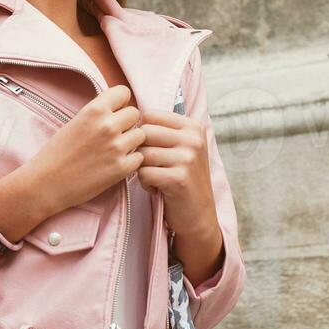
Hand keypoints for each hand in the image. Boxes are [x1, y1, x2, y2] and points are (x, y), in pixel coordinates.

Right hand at [24, 84, 144, 213]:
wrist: (47, 183)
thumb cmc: (56, 153)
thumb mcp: (75, 122)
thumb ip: (97, 113)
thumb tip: (118, 108)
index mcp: (94, 110)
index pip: (123, 92)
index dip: (120, 102)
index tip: (114, 112)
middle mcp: (108, 126)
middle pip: (135, 113)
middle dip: (127, 122)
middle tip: (115, 134)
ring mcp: (116, 147)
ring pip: (141, 135)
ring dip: (131, 141)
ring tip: (115, 150)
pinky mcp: (121, 168)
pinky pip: (139, 157)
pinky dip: (130, 161)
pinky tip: (116, 163)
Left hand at [135, 108, 217, 241]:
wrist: (199, 214)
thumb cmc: (183, 178)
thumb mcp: (182, 148)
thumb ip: (164, 130)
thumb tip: (130, 114)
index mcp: (192, 126)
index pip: (150, 115)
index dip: (143, 133)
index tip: (154, 149)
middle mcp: (193, 139)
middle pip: (144, 132)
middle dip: (140, 151)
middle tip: (151, 166)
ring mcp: (187, 158)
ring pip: (142, 153)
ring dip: (142, 168)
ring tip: (155, 177)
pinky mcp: (178, 178)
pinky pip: (144, 172)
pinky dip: (145, 183)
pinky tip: (156, 187)